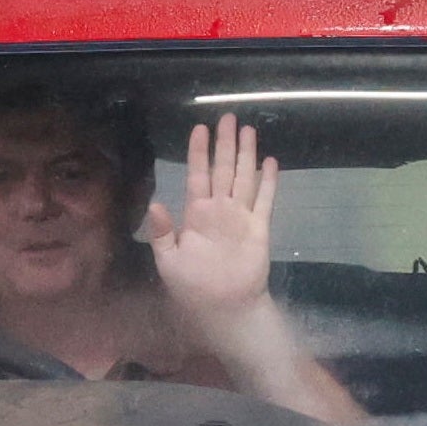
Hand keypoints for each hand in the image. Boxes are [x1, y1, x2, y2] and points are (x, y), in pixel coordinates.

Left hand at [143, 114, 280, 320]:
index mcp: (196, 214)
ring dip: (246, 154)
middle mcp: (219, 209)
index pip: (197, 175)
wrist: (224, 308)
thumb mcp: (169, 261)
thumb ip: (163, 232)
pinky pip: (264, 200)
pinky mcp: (259, 228)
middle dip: (224, 143)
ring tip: (249, 130)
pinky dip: (268, 181)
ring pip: (243, 177)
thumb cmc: (193, 288)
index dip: (198, 152)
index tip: (199, 129)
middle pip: (222, 169)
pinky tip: (270, 162)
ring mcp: (240, 217)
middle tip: (228, 117)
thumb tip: (156, 203)